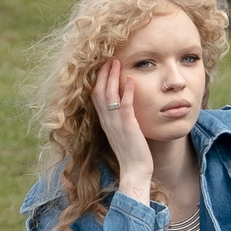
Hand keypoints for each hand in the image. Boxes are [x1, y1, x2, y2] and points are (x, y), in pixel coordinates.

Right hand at [93, 57, 153, 203]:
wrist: (134, 172)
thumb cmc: (131, 154)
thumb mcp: (121, 133)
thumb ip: (120, 120)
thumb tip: (124, 107)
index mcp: (105, 122)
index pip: (96, 96)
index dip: (98, 80)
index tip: (103, 66)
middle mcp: (107, 121)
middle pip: (99, 91)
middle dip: (102, 73)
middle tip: (108, 58)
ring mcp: (116, 123)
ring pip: (109, 95)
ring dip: (112, 77)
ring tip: (116, 62)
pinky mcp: (128, 127)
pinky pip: (125, 105)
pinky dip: (127, 91)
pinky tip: (131, 79)